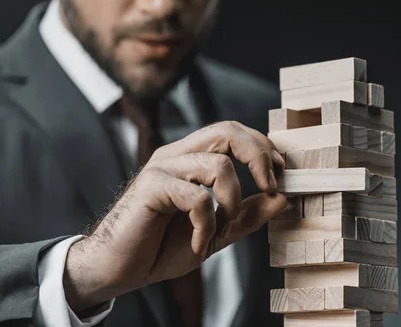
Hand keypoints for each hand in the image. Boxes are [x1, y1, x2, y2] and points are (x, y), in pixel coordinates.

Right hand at [63, 121, 286, 312]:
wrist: (118, 269)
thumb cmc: (160, 246)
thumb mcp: (216, 231)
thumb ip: (247, 215)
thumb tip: (281, 198)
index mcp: (191, 158)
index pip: (232, 132)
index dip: (261, 147)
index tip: (280, 173)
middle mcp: (176, 155)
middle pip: (227, 131)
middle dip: (258, 156)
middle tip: (272, 185)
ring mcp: (162, 168)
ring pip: (218, 165)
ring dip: (232, 202)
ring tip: (221, 227)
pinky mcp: (151, 188)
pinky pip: (197, 198)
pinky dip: (206, 225)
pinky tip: (197, 242)